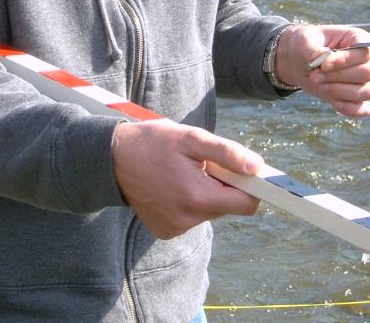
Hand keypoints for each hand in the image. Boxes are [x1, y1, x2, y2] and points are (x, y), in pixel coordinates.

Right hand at [111, 118, 262, 238]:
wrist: (111, 158)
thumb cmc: (153, 142)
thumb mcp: (191, 138)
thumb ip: (226, 153)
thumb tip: (257, 167)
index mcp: (198, 198)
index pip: (246, 204)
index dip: (250, 186)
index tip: (244, 172)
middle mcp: (187, 220)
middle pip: (227, 206)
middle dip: (221, 185)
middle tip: (201, 164)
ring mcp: (174, 228)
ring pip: (208, 211)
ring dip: (203, 192)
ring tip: (181, 172)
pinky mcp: (164, 231)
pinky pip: (190, 217)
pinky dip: (187, 202)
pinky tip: (170, 184)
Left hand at [275, 24, 369, 116]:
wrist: (295, 61)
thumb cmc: (303, 44)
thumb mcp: (304, 41)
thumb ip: (314, 49)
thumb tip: (324, 60)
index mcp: (356, 38)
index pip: (364, 52)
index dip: (346, 60)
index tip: (324, 65)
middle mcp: (365, 59)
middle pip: (366, 73)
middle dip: (338, 77)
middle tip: (315, 76)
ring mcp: (363, 79)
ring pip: (367, 91)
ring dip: (340, 92)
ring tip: (318, 84)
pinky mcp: (355, 97)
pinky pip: (364, 108)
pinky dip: (350, 108)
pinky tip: (333, 103)